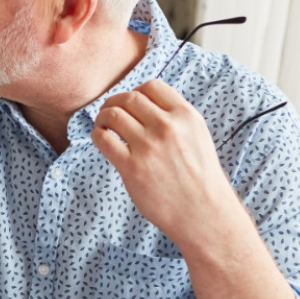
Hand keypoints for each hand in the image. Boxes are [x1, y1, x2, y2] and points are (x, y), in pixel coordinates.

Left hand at [91, 79, 243, 248]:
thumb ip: (176, 119)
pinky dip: (97, 134)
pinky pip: (104, 139)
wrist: (202, 212)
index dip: (135, 91)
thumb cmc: (199, 177)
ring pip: (113, 115)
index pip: (152, 86)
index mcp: (186, 116)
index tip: (130, 103)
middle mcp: (167, 127)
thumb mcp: (197, 137)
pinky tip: (101, 139)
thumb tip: (145, 106)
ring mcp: (148, 146)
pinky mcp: (132, 166)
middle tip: (109, 112)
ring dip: (103, 117)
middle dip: (115, 102)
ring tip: (102, 125)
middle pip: (129, 98)